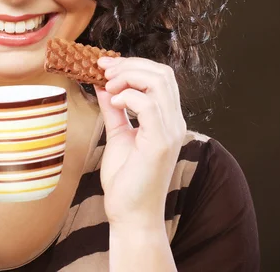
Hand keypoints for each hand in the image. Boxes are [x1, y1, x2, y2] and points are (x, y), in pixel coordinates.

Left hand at [95, 57, 186, 228]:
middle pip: (163, 73)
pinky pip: (148, 105)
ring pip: (158, 82)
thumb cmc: (126, 181)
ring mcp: (171, 132)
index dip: (134, 65)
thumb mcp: (117, 136)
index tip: (105, 66)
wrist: (130, 215)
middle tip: (103, 70)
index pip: (161, 77)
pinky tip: (113, 103)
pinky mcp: (161, 143)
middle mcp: (175, 122)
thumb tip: (104, 86)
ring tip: (109, 87)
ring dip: (128, 77)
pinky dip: (128, 97)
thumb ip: (114, 111)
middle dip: (130, 65)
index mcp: (168, 119)